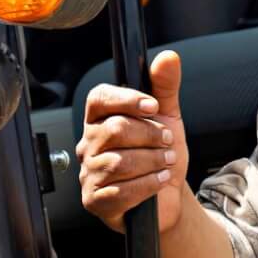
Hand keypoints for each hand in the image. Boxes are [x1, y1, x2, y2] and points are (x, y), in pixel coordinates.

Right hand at [78, 48, 185, 233]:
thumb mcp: (167, 118)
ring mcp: (88, 174)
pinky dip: (147, 185)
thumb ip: (165, 88)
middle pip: (115, 130)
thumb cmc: (160, 155)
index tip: (154, 107)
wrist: (168, 196)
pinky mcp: (95, 200)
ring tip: (166, 162)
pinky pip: (120, 191)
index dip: (127, 100)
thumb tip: (168, 57)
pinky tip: (159, 182)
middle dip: (150, 135)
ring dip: (153, 162)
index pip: (99, 98)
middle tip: (167, 142)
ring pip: (119, 162)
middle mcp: (88, 144)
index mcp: (99, 120)